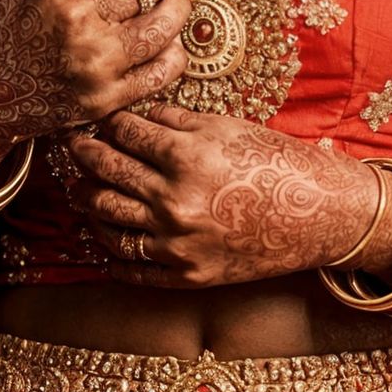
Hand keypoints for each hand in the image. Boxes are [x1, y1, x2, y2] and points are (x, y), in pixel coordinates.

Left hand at [68, 101, 383, 287]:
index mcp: (186, 157)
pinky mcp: (186, 275)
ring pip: (107, 219)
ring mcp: (178, 243)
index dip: (105, 122)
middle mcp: (175, 201)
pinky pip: (130, 265)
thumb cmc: (276, 163)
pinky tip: (105, 234)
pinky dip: (110, 249)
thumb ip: (176, 122)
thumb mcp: (227, 128)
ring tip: (82, 189)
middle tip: (73, 145)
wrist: (318, 215)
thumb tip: (135, 116)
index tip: (97, 118)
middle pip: (106, 173)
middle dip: (83, 154)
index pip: (122, 132)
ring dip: (88, 200)